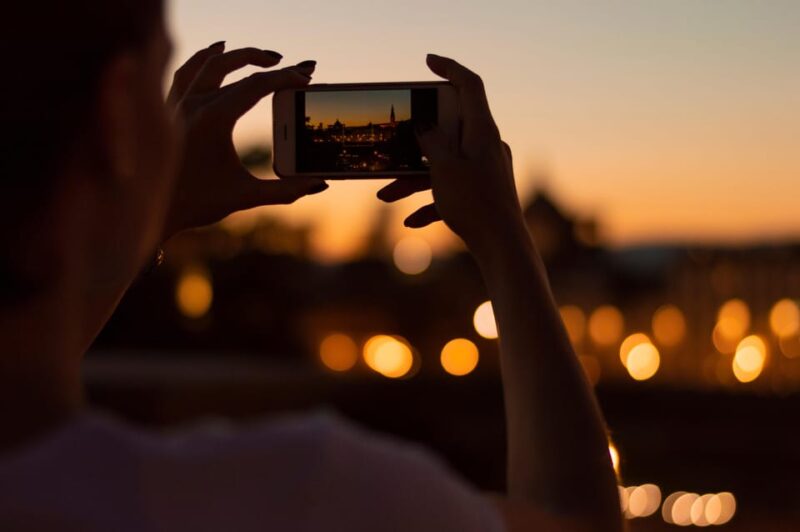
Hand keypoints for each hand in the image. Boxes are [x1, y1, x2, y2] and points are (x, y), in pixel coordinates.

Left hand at [163, 42, 327, 239]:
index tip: (305, 77)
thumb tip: (320, 184)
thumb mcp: (245, 196)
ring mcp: (176, 103)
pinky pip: (186, 71)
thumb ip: (286, 191)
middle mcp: (192, 104)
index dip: (285, 78)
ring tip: (262, 56)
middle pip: (233, 66)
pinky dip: (204, 57)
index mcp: (212, 119)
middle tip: (290, 66)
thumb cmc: (198, 203)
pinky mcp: (167, 108)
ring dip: (237, 55)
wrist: (152, 211)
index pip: (256, 85)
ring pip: (208, 62)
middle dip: (266, 63)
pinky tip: (217, 50)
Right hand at [377, 54, 526, 257]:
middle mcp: (487, 146)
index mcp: (482, 131)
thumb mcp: (444, 169)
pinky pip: (452, 191)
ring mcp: (486, 170)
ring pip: (444, 166)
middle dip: (413, 146)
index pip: (469, 86)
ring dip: (413, 181)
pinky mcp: (483, 193)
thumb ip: (431, 142)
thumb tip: (425, 127)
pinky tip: (411, 222)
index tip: (427, 62)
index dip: (449, 68)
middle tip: (391, 146)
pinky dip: (431, 203)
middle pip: (447, 132)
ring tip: (386, 196)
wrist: (502, 249)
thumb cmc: (475, 205)